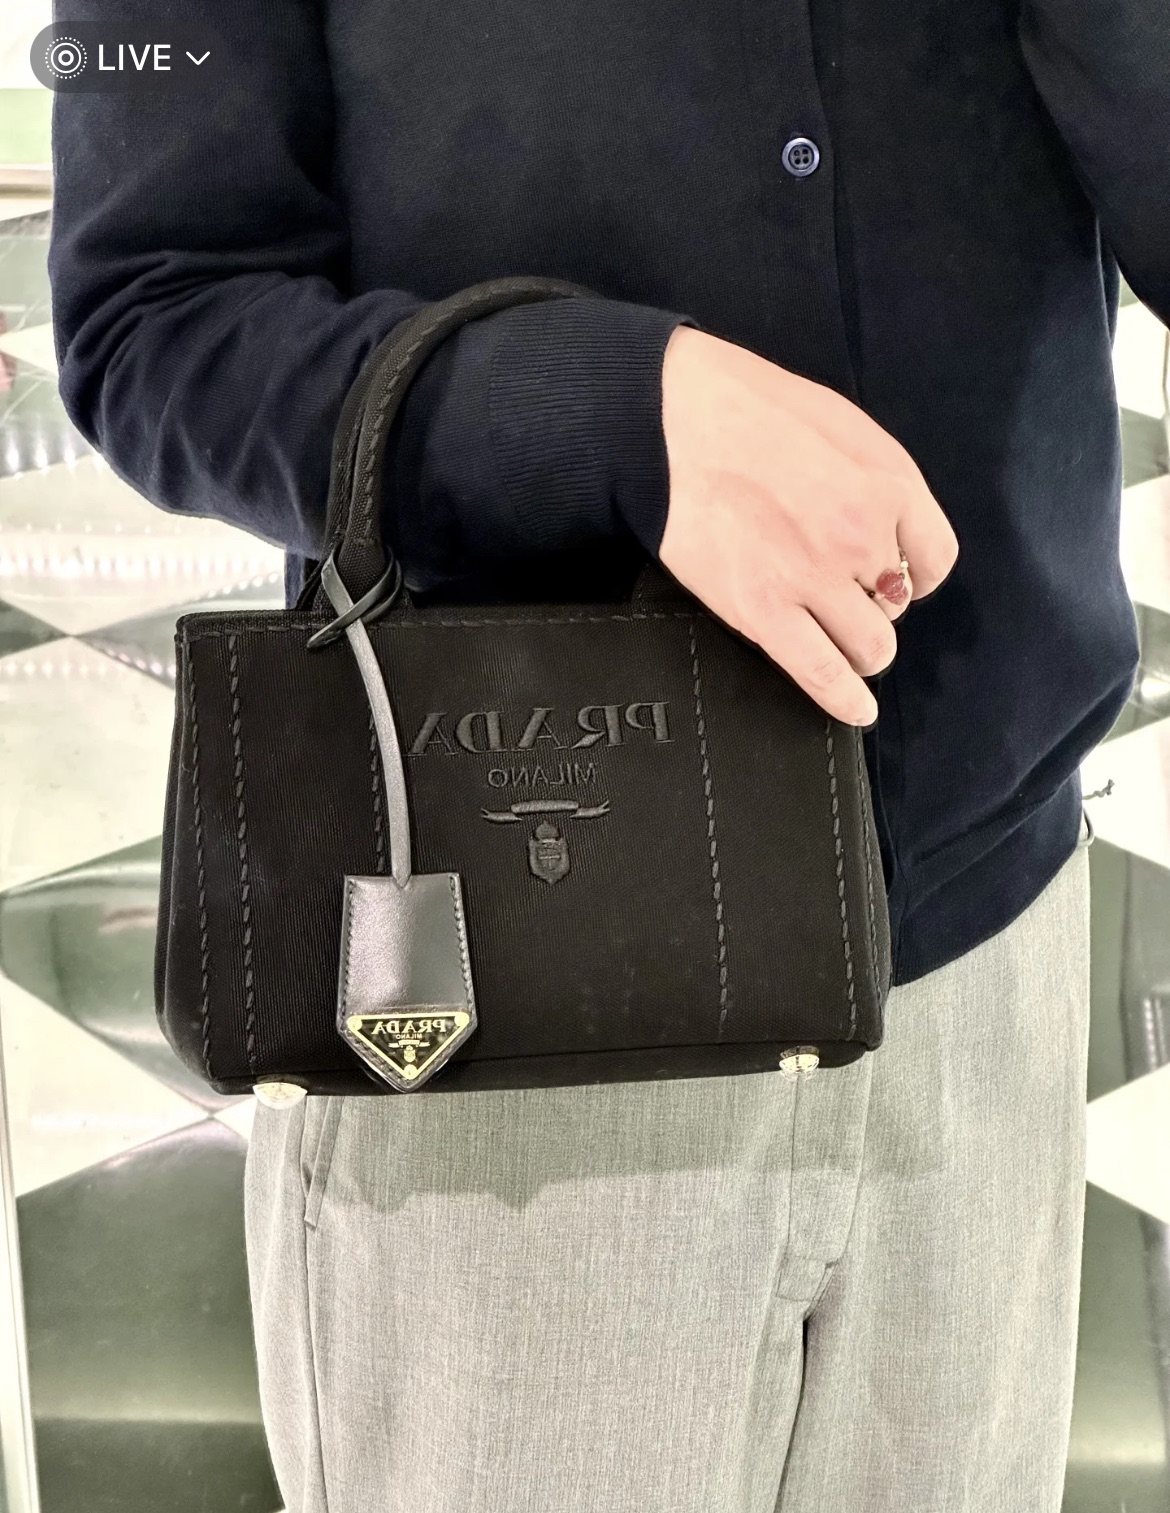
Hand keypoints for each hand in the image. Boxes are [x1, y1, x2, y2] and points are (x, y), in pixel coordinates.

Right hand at [658, 327, 958, 724]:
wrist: (671, 421)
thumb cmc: (747, 408)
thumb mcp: (839, 425)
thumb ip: (874, 480)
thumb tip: (886, 530)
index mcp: (888, 484)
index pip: (935, 558)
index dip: (916, 574)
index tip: (894, 577)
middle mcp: (864, 537)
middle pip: (897, 606)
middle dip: (876, 606)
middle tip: (842, 596)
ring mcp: (815, 579)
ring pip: (871, 647)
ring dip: (860, 648)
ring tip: (838, 641)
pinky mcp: (765, 612)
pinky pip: (822, 672)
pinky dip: (845, 699)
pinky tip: (856, 710)